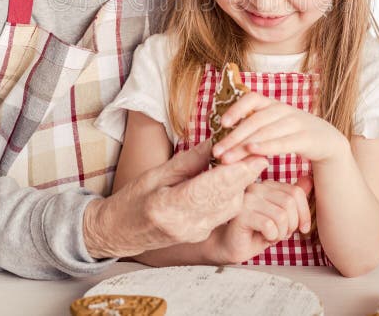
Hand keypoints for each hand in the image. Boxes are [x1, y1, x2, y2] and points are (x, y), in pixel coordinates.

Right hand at [83, 140, 267, 258]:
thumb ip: (188, 161)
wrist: (119, 231)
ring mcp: (195, 233)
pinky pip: (224, 213)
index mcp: (169, 207)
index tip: (254, 155)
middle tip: (258, 152)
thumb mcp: (156, 174)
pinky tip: (233, 178)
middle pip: (226, 199)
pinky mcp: (201, 235)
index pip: (210, 189)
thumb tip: (214, 143)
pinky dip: (232, 194)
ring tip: (247, 161)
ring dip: (241, 184)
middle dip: (245, 175)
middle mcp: (186, 225)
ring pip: (230, 207)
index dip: (236, 172)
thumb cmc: (132, 199)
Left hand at [211, 90, 347, 165]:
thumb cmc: (292, 134)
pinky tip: (253, 151)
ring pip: (265, 132)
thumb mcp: (274, 125)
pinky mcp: (306, 138)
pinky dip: (266, 146)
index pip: (252, 98)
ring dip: (244, 145)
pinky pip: (283, 142)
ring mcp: (295, 123)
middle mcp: (283, 110)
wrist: (327, 141)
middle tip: (217, 151)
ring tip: (228, 158)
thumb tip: (224, 138)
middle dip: (233, 136)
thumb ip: (254, 127)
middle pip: (254, 120)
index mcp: (272, 104)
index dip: (236, 108)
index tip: (221, 123)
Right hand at [212, 177, 312, 263]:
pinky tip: (263, 237)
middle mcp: (256, 187)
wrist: (232, 246)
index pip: (296, 192)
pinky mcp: (241, 213)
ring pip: (281, 215)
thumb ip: (293, 199)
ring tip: (271, 235)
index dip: (304, 213)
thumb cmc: (257, 232)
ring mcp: (247, 199)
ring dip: (281, 233)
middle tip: (282, 233)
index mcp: (267, 185)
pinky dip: (272, 236)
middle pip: (290, 203)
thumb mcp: (282, 216)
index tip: (302, 228)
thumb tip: (309, 179)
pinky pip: (269, 225)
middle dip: (292, 225)